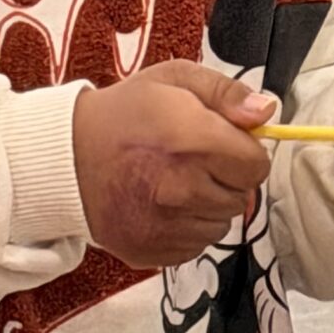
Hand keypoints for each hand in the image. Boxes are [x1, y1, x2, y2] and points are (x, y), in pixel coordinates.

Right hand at [73, 61, 274, 269]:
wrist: (67, 156)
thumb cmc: (124, 114)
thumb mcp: (174, 80)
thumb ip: (226, 93)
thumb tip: (266, 111)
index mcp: (193, 142)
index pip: (256, 166)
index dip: (244, 152)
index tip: (223, 144)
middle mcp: (182, 190)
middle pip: (241, 198)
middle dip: (226, 178)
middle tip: (192, 159)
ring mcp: (166, 227)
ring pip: (220, 224)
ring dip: (207, 205)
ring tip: (174, 181)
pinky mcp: (152, 252)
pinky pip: (195, 245)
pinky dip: (186, 227)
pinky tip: (162, 204)